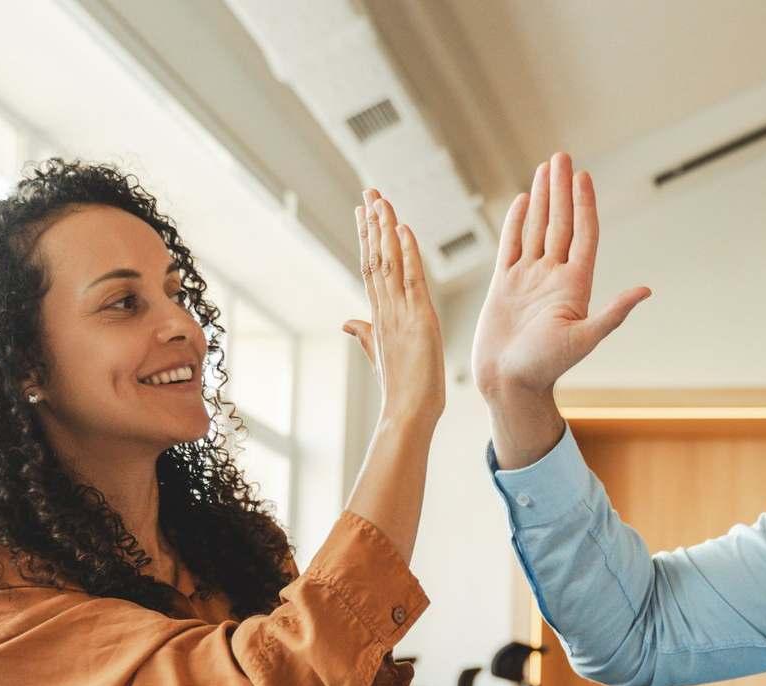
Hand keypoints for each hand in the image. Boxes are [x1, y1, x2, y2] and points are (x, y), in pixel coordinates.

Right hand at [344, 190, 444, 423]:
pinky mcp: (419, 319)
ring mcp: (399, 313)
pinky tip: (402, 229)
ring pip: (389, 262)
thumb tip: (346, 323)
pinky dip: (407, 254)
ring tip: (379, 199)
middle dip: (372, 223)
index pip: (372, 268)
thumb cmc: (400, 390)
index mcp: (380, 315)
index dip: (368, 238)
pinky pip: (412, 280)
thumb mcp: (379, 356)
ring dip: (385, 229)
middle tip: (369, 191)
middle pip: (376, 257)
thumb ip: (364, 335)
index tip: (364, 211)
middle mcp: (385, 309)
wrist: (408, 414)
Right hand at [470, 152, 650, 402]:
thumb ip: (613, 314)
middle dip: (561, 189)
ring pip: (536, 228)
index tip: (583, 176)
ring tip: (544, 169)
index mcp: (574, 285)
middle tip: (561, 156)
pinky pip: (511, 245)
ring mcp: (529, 279)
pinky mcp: (505, 285)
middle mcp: (553, 277)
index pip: (582, 234)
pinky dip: (516, 222)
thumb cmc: (545, 368)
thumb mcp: (584, 340)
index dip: (584, 204)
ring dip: (542, 198)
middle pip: (559, 223)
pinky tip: (523, 201)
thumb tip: (645, 290)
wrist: (508, 385)